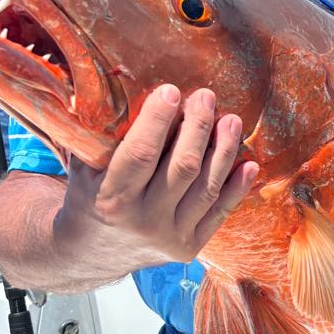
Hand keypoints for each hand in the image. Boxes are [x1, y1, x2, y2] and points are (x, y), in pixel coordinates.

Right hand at [55, 85, 258, 269]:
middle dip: (198, 127)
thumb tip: (113, 80)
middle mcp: (143, 221)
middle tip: (206, 96)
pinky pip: (219, 213)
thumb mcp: (84, 167)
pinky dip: (237, 188)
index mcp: (111, 199)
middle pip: (183, 167)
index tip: (172, 90)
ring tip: (232, 120)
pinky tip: (249, 163)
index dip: (158, 120)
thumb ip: (97, 135)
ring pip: (206, 188)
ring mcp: (170, 237)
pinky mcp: (190, 247)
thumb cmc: (89, 196)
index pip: (140, 154)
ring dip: (223, 151)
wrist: (90, 253)